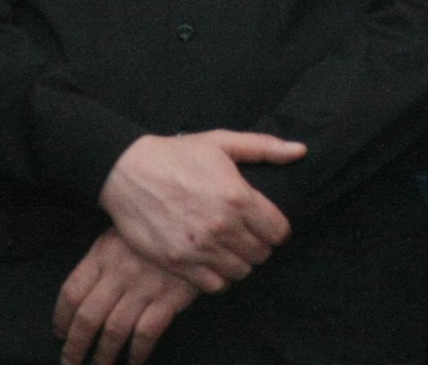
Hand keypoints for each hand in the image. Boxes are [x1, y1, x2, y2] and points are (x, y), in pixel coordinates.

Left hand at [54, 230, 198, 364]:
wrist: (203, 219)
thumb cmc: (163, 224)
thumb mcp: (126, 229)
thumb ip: (104, 256)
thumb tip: (82, 292)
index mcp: (104, 254)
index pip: (71, 292)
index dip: (61, 318)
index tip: (61, 332)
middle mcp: (120, 272)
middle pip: (88, 318)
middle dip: (75, 345)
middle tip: (71, 360)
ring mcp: (145, 286)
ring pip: (114, 330)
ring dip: (103, 354)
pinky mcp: (171, 297)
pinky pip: (147, 332)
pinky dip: (138, 351)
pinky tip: (134, 360)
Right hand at [97, 131, 304, 291]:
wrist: (127, 172)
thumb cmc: (179, 155)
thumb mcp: (224, 142)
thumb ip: (266, 148)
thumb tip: (301, 151)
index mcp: (239, 198)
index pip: (279, 231)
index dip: (278, 229)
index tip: (269, 225)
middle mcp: (222, 227)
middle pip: (261, 254)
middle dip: (260, 245)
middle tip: (249, 236)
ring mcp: (198, 248)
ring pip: (240, 272)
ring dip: (241, 262)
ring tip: (232, 249)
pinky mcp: (176, 263)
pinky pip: (213, 285)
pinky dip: (219, 277)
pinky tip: (213, 261)